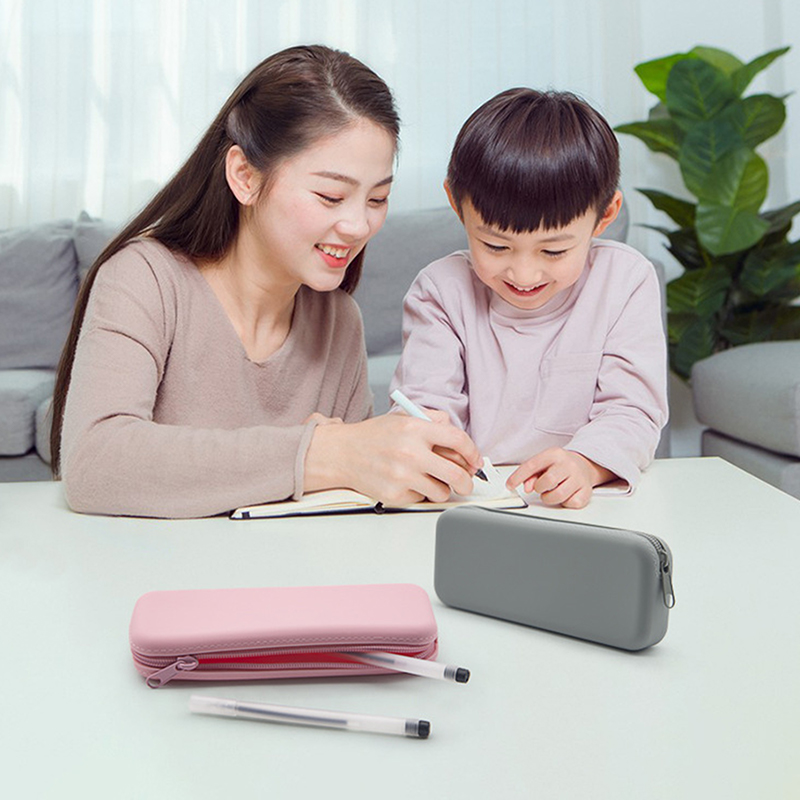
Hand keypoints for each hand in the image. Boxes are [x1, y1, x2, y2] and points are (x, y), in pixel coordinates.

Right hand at [304, 413, 482, 505]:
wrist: (342, 453)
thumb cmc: (373, 437)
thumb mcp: (403, 419)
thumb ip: (432, 421)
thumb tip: (459, 439)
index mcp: (415, 429)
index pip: (458, 440)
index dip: (473, 453)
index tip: (475, 461)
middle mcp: (410, 452)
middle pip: (456, 473)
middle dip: (467, 481)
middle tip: (466, 482)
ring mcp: (402, 476)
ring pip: (442, 491)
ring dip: (442, 488)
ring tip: (429, 479)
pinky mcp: (395, 494)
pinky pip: (421, 498)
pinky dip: (419, 492)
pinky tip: (407, 482)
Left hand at [506, 447, 615, 508]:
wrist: (585, 465)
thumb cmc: (559, 465)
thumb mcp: (544, 463)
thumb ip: (531, 473)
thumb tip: (527, 487)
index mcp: (554, 454)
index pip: (532, 465)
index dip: (518, 476)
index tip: (510, 485)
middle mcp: (568, 464)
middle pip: (547, 482)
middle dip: (539, 488)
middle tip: (541, 487)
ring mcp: (579, 478)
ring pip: (558, 495)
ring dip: (549, 498)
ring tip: (551, 491)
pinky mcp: (586, 491)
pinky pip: (570, 503)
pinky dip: (564, 502)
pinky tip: (565, 494)